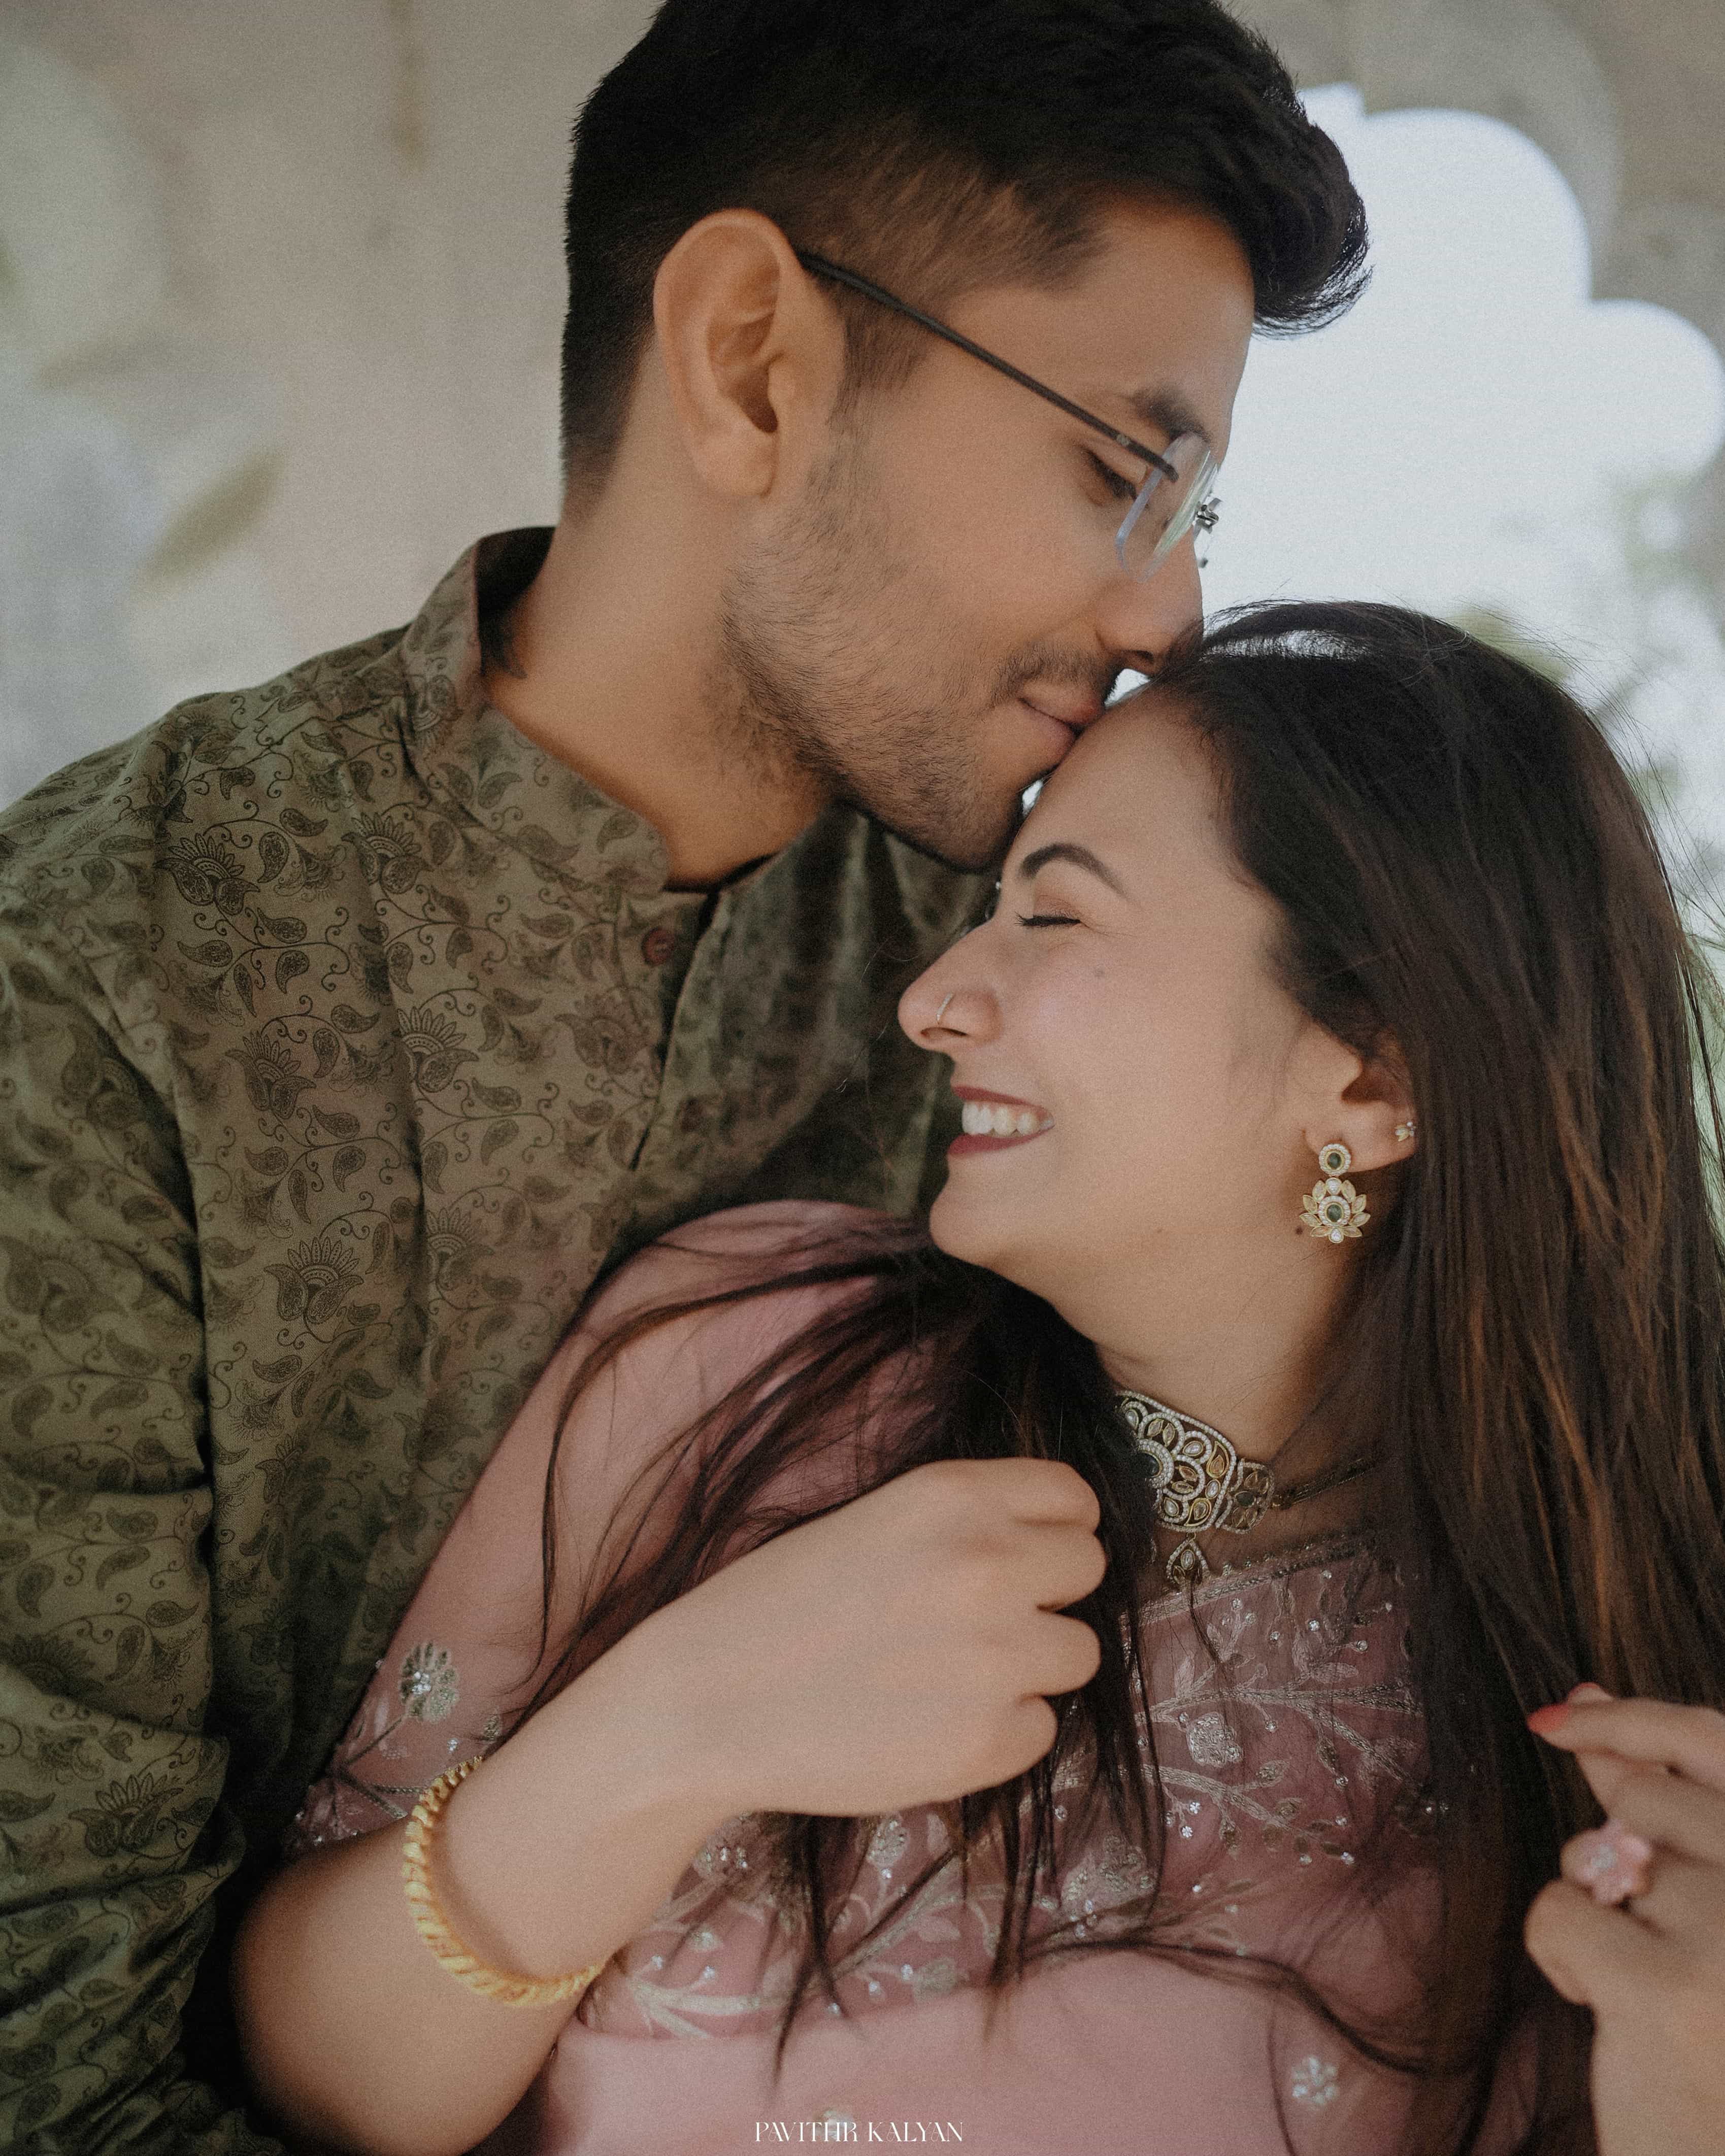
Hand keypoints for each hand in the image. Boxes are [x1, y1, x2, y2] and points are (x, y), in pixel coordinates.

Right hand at [609, 1456, 1106, 1820]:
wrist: (705, 1701)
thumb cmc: (780, 1604)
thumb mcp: (877, 1521)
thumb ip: (967, 1522)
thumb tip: (1052, 1542)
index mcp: (953, 1497)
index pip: (1075, 1499)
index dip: (1055, 1528)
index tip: (1028, 1552)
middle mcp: (987, 1568)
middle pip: (1089, 1570)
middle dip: (1047, 1592)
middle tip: (983, 1618)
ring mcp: (994, 1660)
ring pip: (1079, 1653)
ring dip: (1031, 1664)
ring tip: (951, 1673)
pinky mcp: (986, 1744)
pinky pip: (1040, 1729)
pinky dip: (999, 1732)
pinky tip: (930, 1723)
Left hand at [1525, 1685, 1724, 2155]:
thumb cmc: (1721, 2028)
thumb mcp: (1709, 1900)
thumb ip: (1663, 1802)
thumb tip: (1584, 1696)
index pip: (1718, 1739)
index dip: (1634, 1715)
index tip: (1563, 1711)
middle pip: (1645, 1799)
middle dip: (1617, 1848)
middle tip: (1652, 1931)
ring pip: (1594, 1853)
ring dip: (1594, 1907)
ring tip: (1649, 1980)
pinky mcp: (1667, 1988)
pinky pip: (1558, 1912)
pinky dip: (1560, 1955)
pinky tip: (1612, 2009)